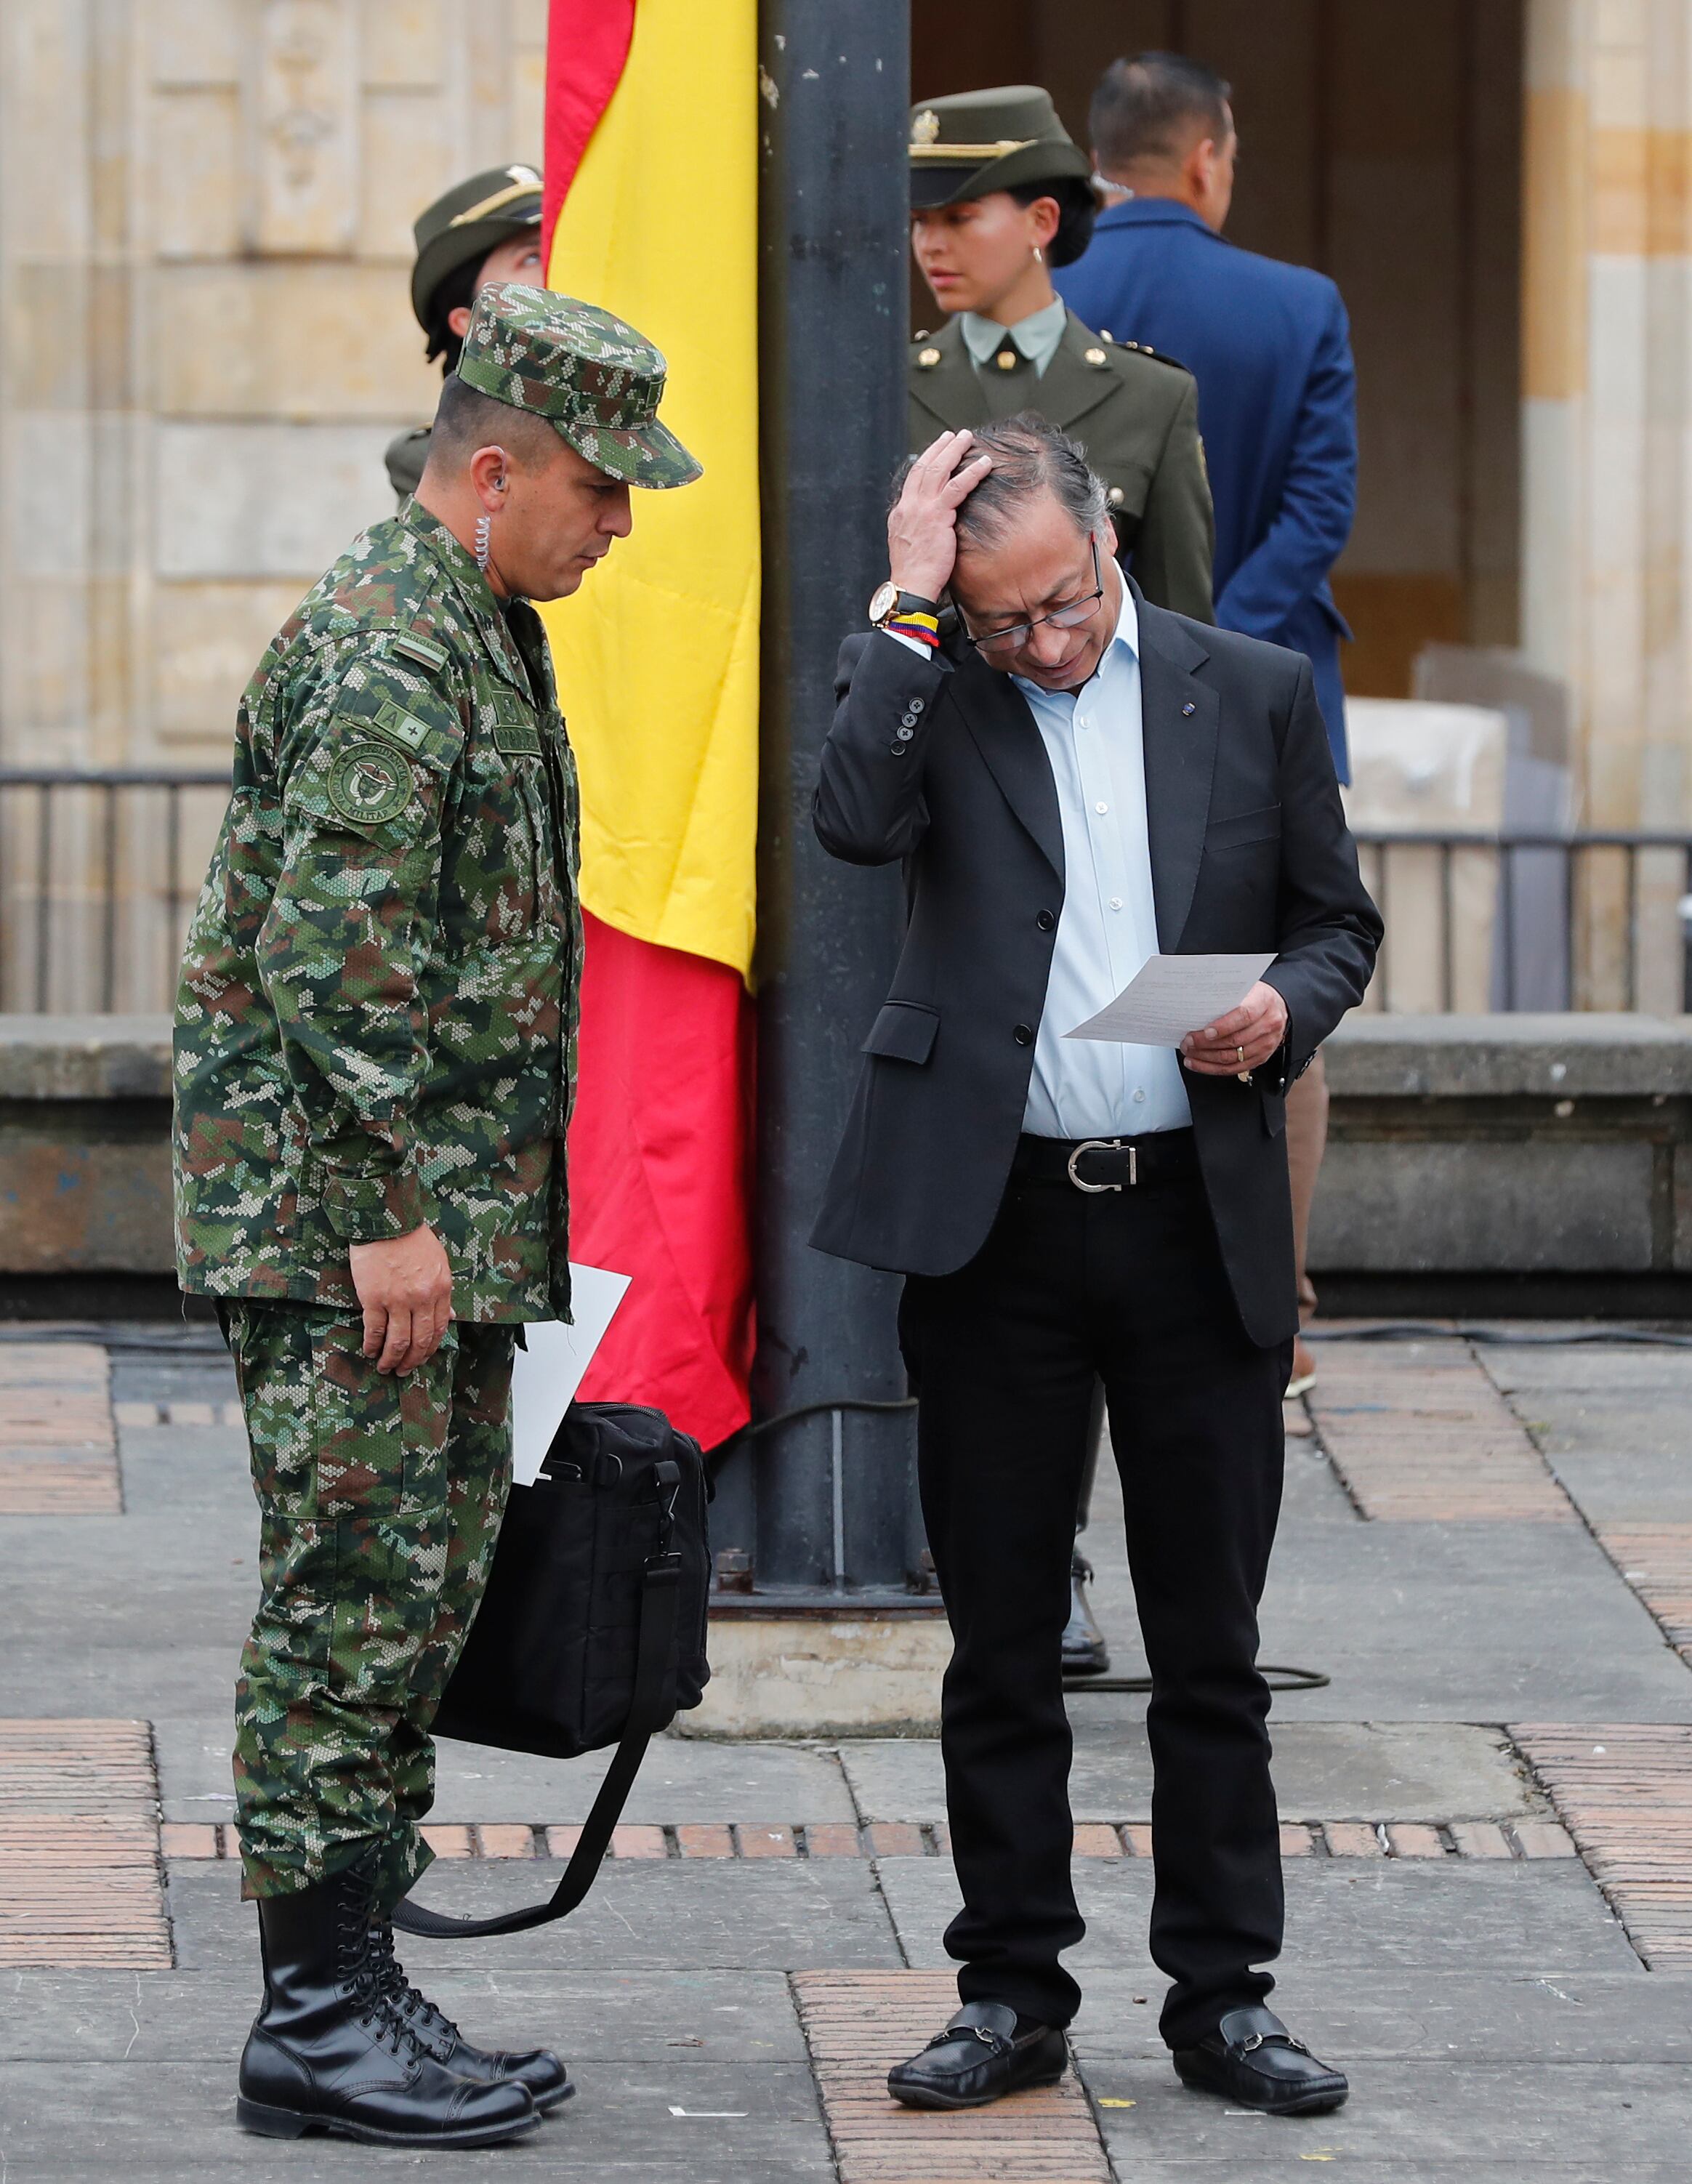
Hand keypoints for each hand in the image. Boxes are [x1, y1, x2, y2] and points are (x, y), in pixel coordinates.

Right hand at [349, 1223, 452, 1374]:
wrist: (386, 1220)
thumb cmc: (411, 1237)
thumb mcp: (439, 1262)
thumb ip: (443, 1290)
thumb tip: (450, 1316)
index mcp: (441, 1289)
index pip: (439, 1329)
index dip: (430, 1348)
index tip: (422, 1358)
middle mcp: (422, 1298)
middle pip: (420, 1341)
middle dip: (412, 1361)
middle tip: (403, 1371)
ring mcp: (398, 1300)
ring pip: (398, 1341)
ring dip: (391, 1359)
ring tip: (385, 1367)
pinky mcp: (374, 1298)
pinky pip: (374, 1330)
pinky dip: (372, 1345)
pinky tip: (369, 1351)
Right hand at [887, 430, 993, 600]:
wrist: (910, 586)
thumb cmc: (914, 574)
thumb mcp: (910, 545)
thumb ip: (919, 528)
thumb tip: (931, 525)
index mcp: (901, 513)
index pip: (914, 478)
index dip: (927, 461)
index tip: (938, 450)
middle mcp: (909, 506)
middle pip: (924, 466)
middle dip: (940, 447)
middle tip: (953, 435)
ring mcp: (922, 509)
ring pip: (939, 469)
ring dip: (955, 450)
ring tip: (967, 437)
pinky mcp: (937, 516)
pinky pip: (956, 487)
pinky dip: (971, 472)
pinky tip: (984, 463)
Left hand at [1180, 981, 1288, 1076]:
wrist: (1276, 1006)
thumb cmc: (1254, 996)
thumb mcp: (1243, 988)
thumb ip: (1225, 996)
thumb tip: (1196, 1005)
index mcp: (1264, 1002)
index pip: (1244, 1016)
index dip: (1223, 1026)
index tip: (1205, 1031)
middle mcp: (1268, 1024)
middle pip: (1235, 1040)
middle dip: (1206, 1044)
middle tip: (1188, 1042)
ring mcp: (1266, 1044)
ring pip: (1233, 1058)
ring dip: (1206, 1058)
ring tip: (1189, 1053)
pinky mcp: (1261, 1058)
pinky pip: (1235, 1068)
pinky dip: (1213, 1068)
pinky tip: (1199, 1064)